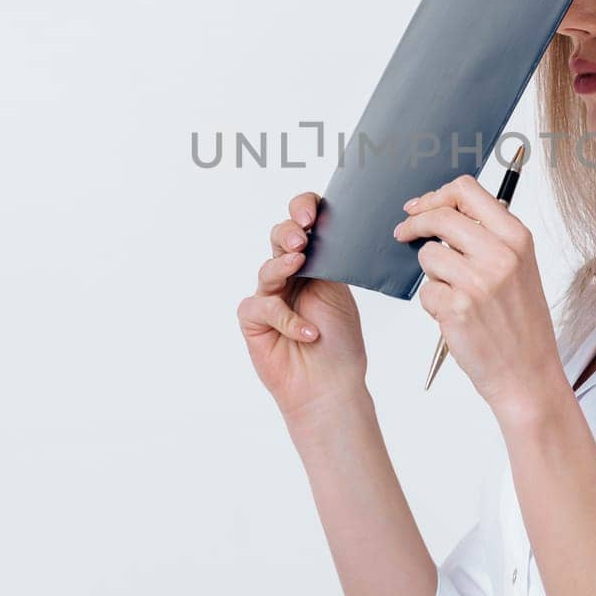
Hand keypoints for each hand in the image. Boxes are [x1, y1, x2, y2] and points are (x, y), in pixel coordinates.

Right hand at [236, 190, 366, 423]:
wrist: (331, 385)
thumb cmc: (339, 342)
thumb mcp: (340, 292)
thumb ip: (330, 260)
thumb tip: (329, 227)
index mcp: (313, 262)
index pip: (303, 222)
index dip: (303, 210)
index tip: (313, 215)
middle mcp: (289, 275)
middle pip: (279, 237)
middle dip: (288, 231)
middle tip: (302, 237)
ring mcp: (269, 296)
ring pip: (268, 269)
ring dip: (283, 265)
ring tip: (299, 264)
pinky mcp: (254, 320)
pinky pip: (263, 307)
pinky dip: (287, 318)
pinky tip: (308, 332)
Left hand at [393, 175, 566, 417]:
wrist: (528, 374)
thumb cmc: (521, 324)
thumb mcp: (520, 267)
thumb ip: (489, 237)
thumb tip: (443, 211)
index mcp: (517, 238)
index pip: (467, 190)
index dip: (436, 195)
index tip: (420, 207)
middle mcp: (500, 255)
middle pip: (440, 216)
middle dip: (414, 224)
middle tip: (404, 234)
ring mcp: (478, 281)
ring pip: (427, 255)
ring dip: (431, 273)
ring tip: (453, 293)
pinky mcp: (457, 307)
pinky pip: (425, 291)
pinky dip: (432, 303)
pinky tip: (455, 316)